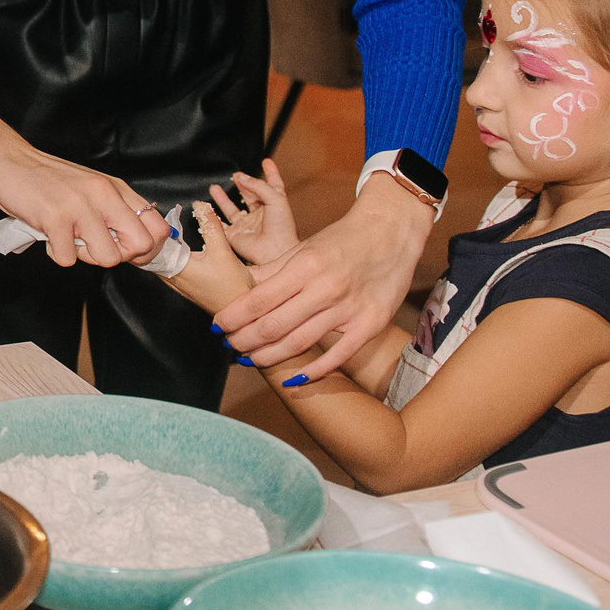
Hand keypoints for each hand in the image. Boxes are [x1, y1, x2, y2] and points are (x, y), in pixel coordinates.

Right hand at [0, 102, 161, 267]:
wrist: (7, 159)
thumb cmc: (45, 179)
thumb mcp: (89, 187)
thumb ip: (112, 209)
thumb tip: (132, 243)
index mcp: (115, 188)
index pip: (157, 227)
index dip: (146, 249)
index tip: (123, 248)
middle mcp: (103, 194)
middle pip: (140, 245)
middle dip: (119, 256)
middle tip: (94, 246)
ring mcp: (80, 206)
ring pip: (108, 257)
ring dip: (86, 257)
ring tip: (68, 240)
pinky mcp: (55, 217)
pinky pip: (68, 258)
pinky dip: (56, 253)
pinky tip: (48, 235)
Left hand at [161, 202, 256, 315]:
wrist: (240, 309)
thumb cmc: (232, 286)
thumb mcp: (223, 250)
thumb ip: (211, 226)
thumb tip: (200, 206)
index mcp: (175, 268)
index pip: (152, 248)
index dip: (150, 232)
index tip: (151, 219)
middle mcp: (171, 278)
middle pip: (153, 254)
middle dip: (153, 239)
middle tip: (152, 221)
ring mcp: (177, 284)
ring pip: (161, 261)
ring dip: (160, 248)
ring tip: (161, 232)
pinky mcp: (184, 287)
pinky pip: (169, 268)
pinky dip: (169, 256)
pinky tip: (176, 249)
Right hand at [208, 158, 299, 265]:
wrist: (275, 253)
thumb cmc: (282, 229)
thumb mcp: (276, 199)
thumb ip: (258, 186)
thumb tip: (242, 177)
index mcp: (274, 204)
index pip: (272, 185)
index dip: (270, 173)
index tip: (266, 162)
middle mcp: (260, 214)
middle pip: (249, 195)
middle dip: (243, 184)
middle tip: (235, 175)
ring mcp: (246, 224)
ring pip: (231, 208)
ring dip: (223, 198)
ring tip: (214, 188)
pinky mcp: (234, 235)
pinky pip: (220, 224)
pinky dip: (211, 216)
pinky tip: (204, 207)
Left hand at [212, 178, 428, 377]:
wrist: (392, 231)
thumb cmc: (343, 239)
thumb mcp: (305, 247)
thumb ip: (273, 269)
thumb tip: (239, 286)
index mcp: (305, 266)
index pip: (259, 299)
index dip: (233, 317)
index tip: (217, 326)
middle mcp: (325, 288)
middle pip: (274, 325)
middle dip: (244, 340)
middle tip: (229, 345)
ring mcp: (349, 308)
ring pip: (299, 342)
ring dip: (269, 356)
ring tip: (250, 360)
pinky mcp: (371, 324)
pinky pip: (338, 355)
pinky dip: (314, 370)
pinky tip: (294, 377)